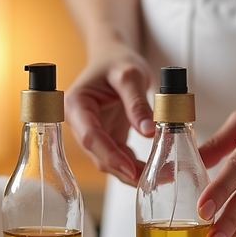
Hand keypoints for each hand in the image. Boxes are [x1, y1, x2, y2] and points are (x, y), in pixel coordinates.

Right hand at [65, 43, 154, 185]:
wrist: (113, 58)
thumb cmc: (116, 60)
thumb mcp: (130, 75)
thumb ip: (137, 103)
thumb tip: (148, 132)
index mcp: (77, 105)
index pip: (90, 136)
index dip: (110, 155)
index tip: (130, 168)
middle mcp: (80, 123)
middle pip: (98, 154)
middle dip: (124, 169)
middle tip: (153, 178)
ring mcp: (92, 132)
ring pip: (108, 161)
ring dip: (131, 171)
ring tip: (158, 175)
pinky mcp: (106, 137)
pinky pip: (119, 157)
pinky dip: (134, 165)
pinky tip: (152, 168)